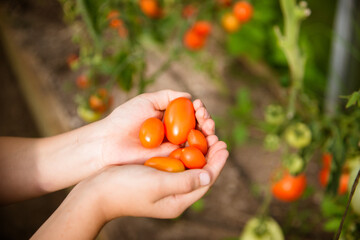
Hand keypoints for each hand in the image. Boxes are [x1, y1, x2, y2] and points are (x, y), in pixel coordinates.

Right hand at [78, 137, 226, 220]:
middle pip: (199, 171)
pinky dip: (181, 147)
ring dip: (196, 146)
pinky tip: (183, 134)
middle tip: (215, 132)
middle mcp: (174, 193)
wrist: (96, 192)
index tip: (224, 144)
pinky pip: (175, 160)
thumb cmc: (125, 189)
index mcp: (178, 200)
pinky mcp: (155, 175)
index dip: (217, 162)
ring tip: (203, 129)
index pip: (206, 180)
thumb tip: (209, 175)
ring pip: (188, 163)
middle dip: (209, 151)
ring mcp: (165, 184)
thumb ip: (185, 182)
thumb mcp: (157, 185)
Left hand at [98, 90, 215, 166]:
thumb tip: (190, 96)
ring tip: (210, 128)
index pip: (191, 114)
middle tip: (206, 120)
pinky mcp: (171, 162)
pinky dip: (200, 151)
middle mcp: (174, 134)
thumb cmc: (124, 119)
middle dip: (207, 123)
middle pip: (198, 129)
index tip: (200, 107)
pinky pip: (189, 157)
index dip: (199, 111)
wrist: (108, 143)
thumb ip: (168, 96)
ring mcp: (173, 149)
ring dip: (208, 135)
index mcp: (169, 119)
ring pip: (197, 143)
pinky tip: (206, 143)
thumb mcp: (146, 101)